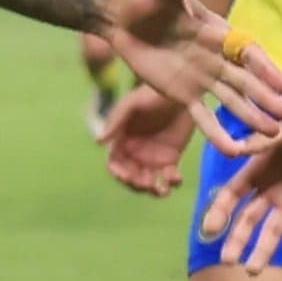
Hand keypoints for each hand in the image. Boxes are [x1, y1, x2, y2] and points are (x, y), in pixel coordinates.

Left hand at [101, 0, 281, 146]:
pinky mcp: (182, 95)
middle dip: (266, 99)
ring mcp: (202, 79)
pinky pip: (202, 117)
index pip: (247, 52)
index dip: (265, 68)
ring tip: (271, 136)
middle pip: (246, 82)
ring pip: (231, 102)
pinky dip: (217, 133)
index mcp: (218, 33)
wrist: (122, 17)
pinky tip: (233, 151)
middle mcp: (216, 58)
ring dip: (251, 117)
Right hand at [101, 81, 191, 196]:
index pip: (115, 163)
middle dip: (137, 184)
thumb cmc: (154, 93)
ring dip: (153, 189)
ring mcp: (153, 156)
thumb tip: (98, 141)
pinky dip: (172, 182)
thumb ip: (116, 121)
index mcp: (122, 140)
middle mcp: (135, 152)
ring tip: (162, 189)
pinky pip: (169, 177)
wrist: (183, 91)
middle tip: (148, 183)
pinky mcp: (171, 158)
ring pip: (149, 181)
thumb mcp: (132, 103)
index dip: (119, 173)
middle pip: (131, 177)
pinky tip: (176, 178)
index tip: (128, 177)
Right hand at [200, 96, 281, 267]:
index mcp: (261, 169)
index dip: (221, 211)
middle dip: (238, 239)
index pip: (234, 194)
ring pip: (274, 230)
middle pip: (250, 218)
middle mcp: (273, 188)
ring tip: (253, 270)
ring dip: (264, 250)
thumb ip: (265, 142)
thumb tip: (235, 150)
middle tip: (228, 261)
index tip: (210, 231)